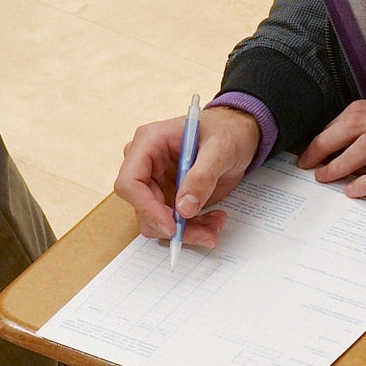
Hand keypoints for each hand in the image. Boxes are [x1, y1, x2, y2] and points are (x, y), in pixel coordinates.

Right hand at [121, 99, 264, 244]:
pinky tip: (213, 220)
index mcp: (148, 143)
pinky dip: (192, 229)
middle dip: (173, 226)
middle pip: (142, 208)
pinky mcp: (167, 197)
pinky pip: (171, 223)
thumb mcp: (220, 149)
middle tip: (206, 233)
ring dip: (186, 231)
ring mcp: (154, 183)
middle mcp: (145, 164)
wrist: (236, 136)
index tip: (172, 226)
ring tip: (216, 223)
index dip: (146, 208)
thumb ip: (202, 176)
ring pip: (156, 221)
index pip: (130, 182)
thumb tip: (184, 208)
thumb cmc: (225, 132)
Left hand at [304, 98, 365, 211]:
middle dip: (326, 142)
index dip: (332, 128)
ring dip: (339, 163)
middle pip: (356, 122)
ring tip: (325, 178)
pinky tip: (353, 192)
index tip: (317, 146)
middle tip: (309, 162)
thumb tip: (360, 151)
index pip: (361, 110)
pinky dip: (365, 182)